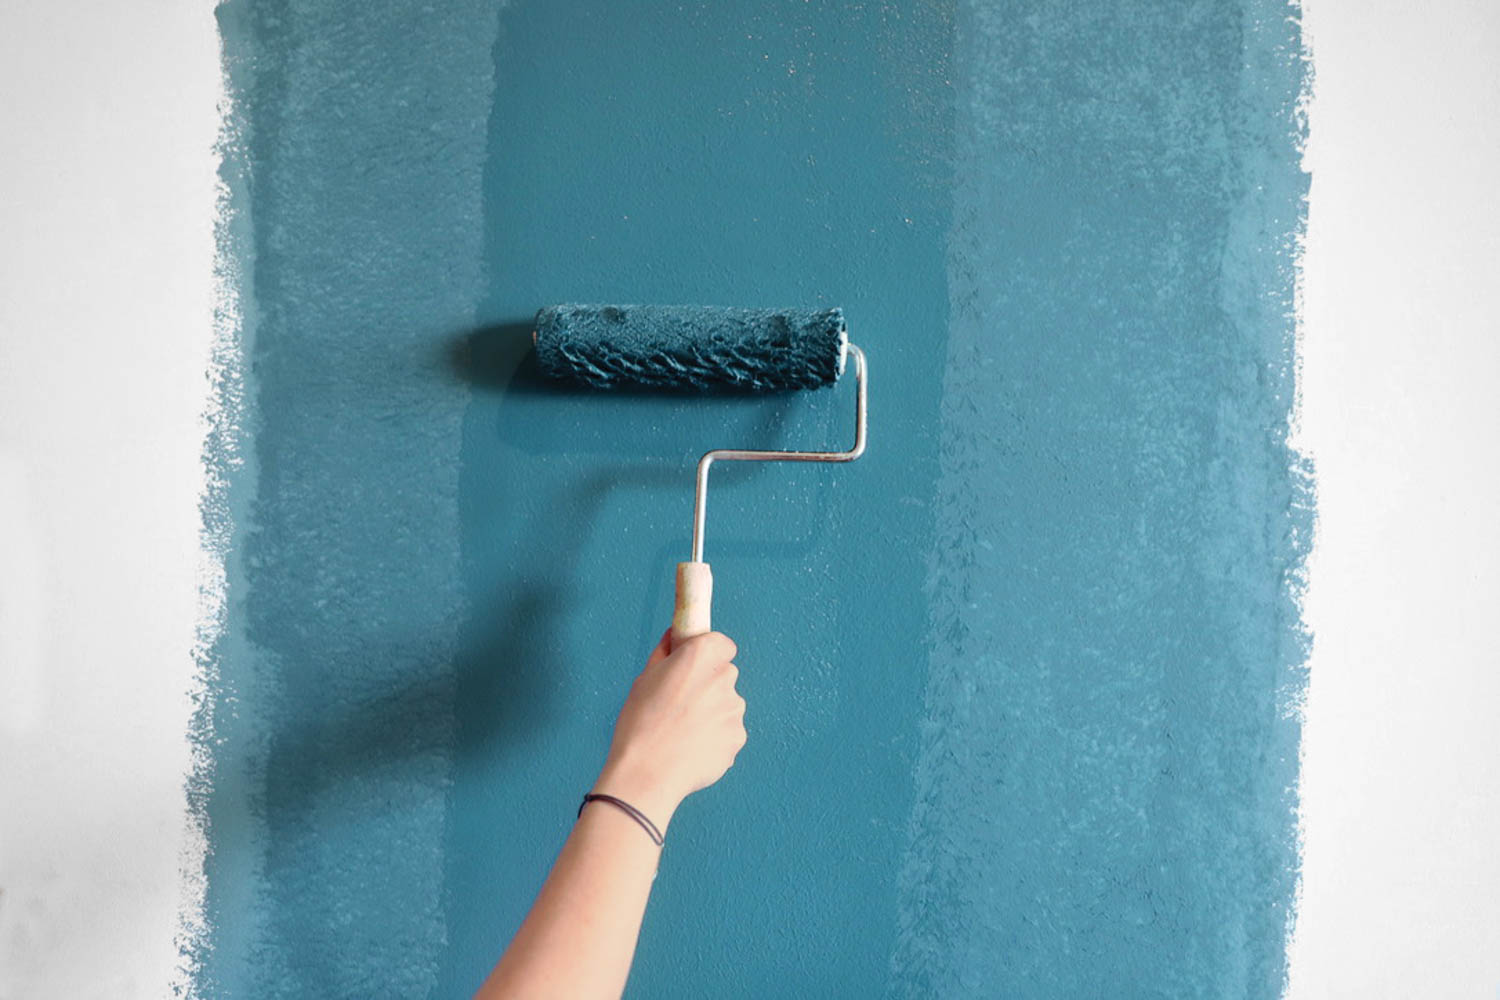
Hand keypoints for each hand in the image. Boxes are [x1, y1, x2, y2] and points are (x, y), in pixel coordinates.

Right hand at [592, 630, 746, 832]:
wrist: (648, 773)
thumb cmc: (640, 726)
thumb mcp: (644, 679)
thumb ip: (665, 653)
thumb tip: (674, 637)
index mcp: (700, 657)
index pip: (722, 643)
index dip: (708, 654)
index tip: (695, 666)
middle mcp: (723, 679)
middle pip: (725, 673)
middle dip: (709, 684)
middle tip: (682, 703)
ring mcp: (734, 710)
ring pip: (728, 704)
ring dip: (713, 712)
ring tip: (683, 731)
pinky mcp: (738, 737)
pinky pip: (729, 731)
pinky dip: (716, 737)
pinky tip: (692, 747)